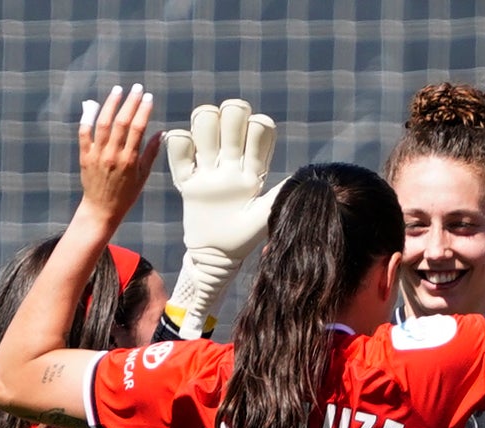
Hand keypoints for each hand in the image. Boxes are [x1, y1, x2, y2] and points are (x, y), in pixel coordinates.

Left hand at [77, 85, 161, 228]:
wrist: (101, 210)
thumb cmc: (125, 195)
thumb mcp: (142, 177)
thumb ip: (150, 154)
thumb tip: (159, 134)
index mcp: (129, 161)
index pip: (137, 129)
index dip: (143, 111)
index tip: (148, 97)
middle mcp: (112, 155)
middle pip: (122, 122)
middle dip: (130, 102)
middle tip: (137, 88)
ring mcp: (97, 154)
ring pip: (103, 123)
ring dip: (111, 104)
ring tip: (118, 90)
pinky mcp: (85, 155)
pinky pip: (84, 132)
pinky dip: (88, 117)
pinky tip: (94, 104)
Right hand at [164, 99, 279, 332]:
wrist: (215, 257)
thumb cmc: (244, 238)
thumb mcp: (265, 216)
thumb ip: (280, 195)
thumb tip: (306, 179)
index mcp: (253, 168)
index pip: (260, 127)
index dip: (259, 128)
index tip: (256, 151)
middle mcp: (230, 161)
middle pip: (231, 113)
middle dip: (232, 117)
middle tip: (230, 145)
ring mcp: (208, 166)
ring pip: (205, 119)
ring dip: (205, 126)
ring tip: (207, 154)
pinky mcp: (186, 177)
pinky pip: (178, 144)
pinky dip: (179, 143)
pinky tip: (190, 165)